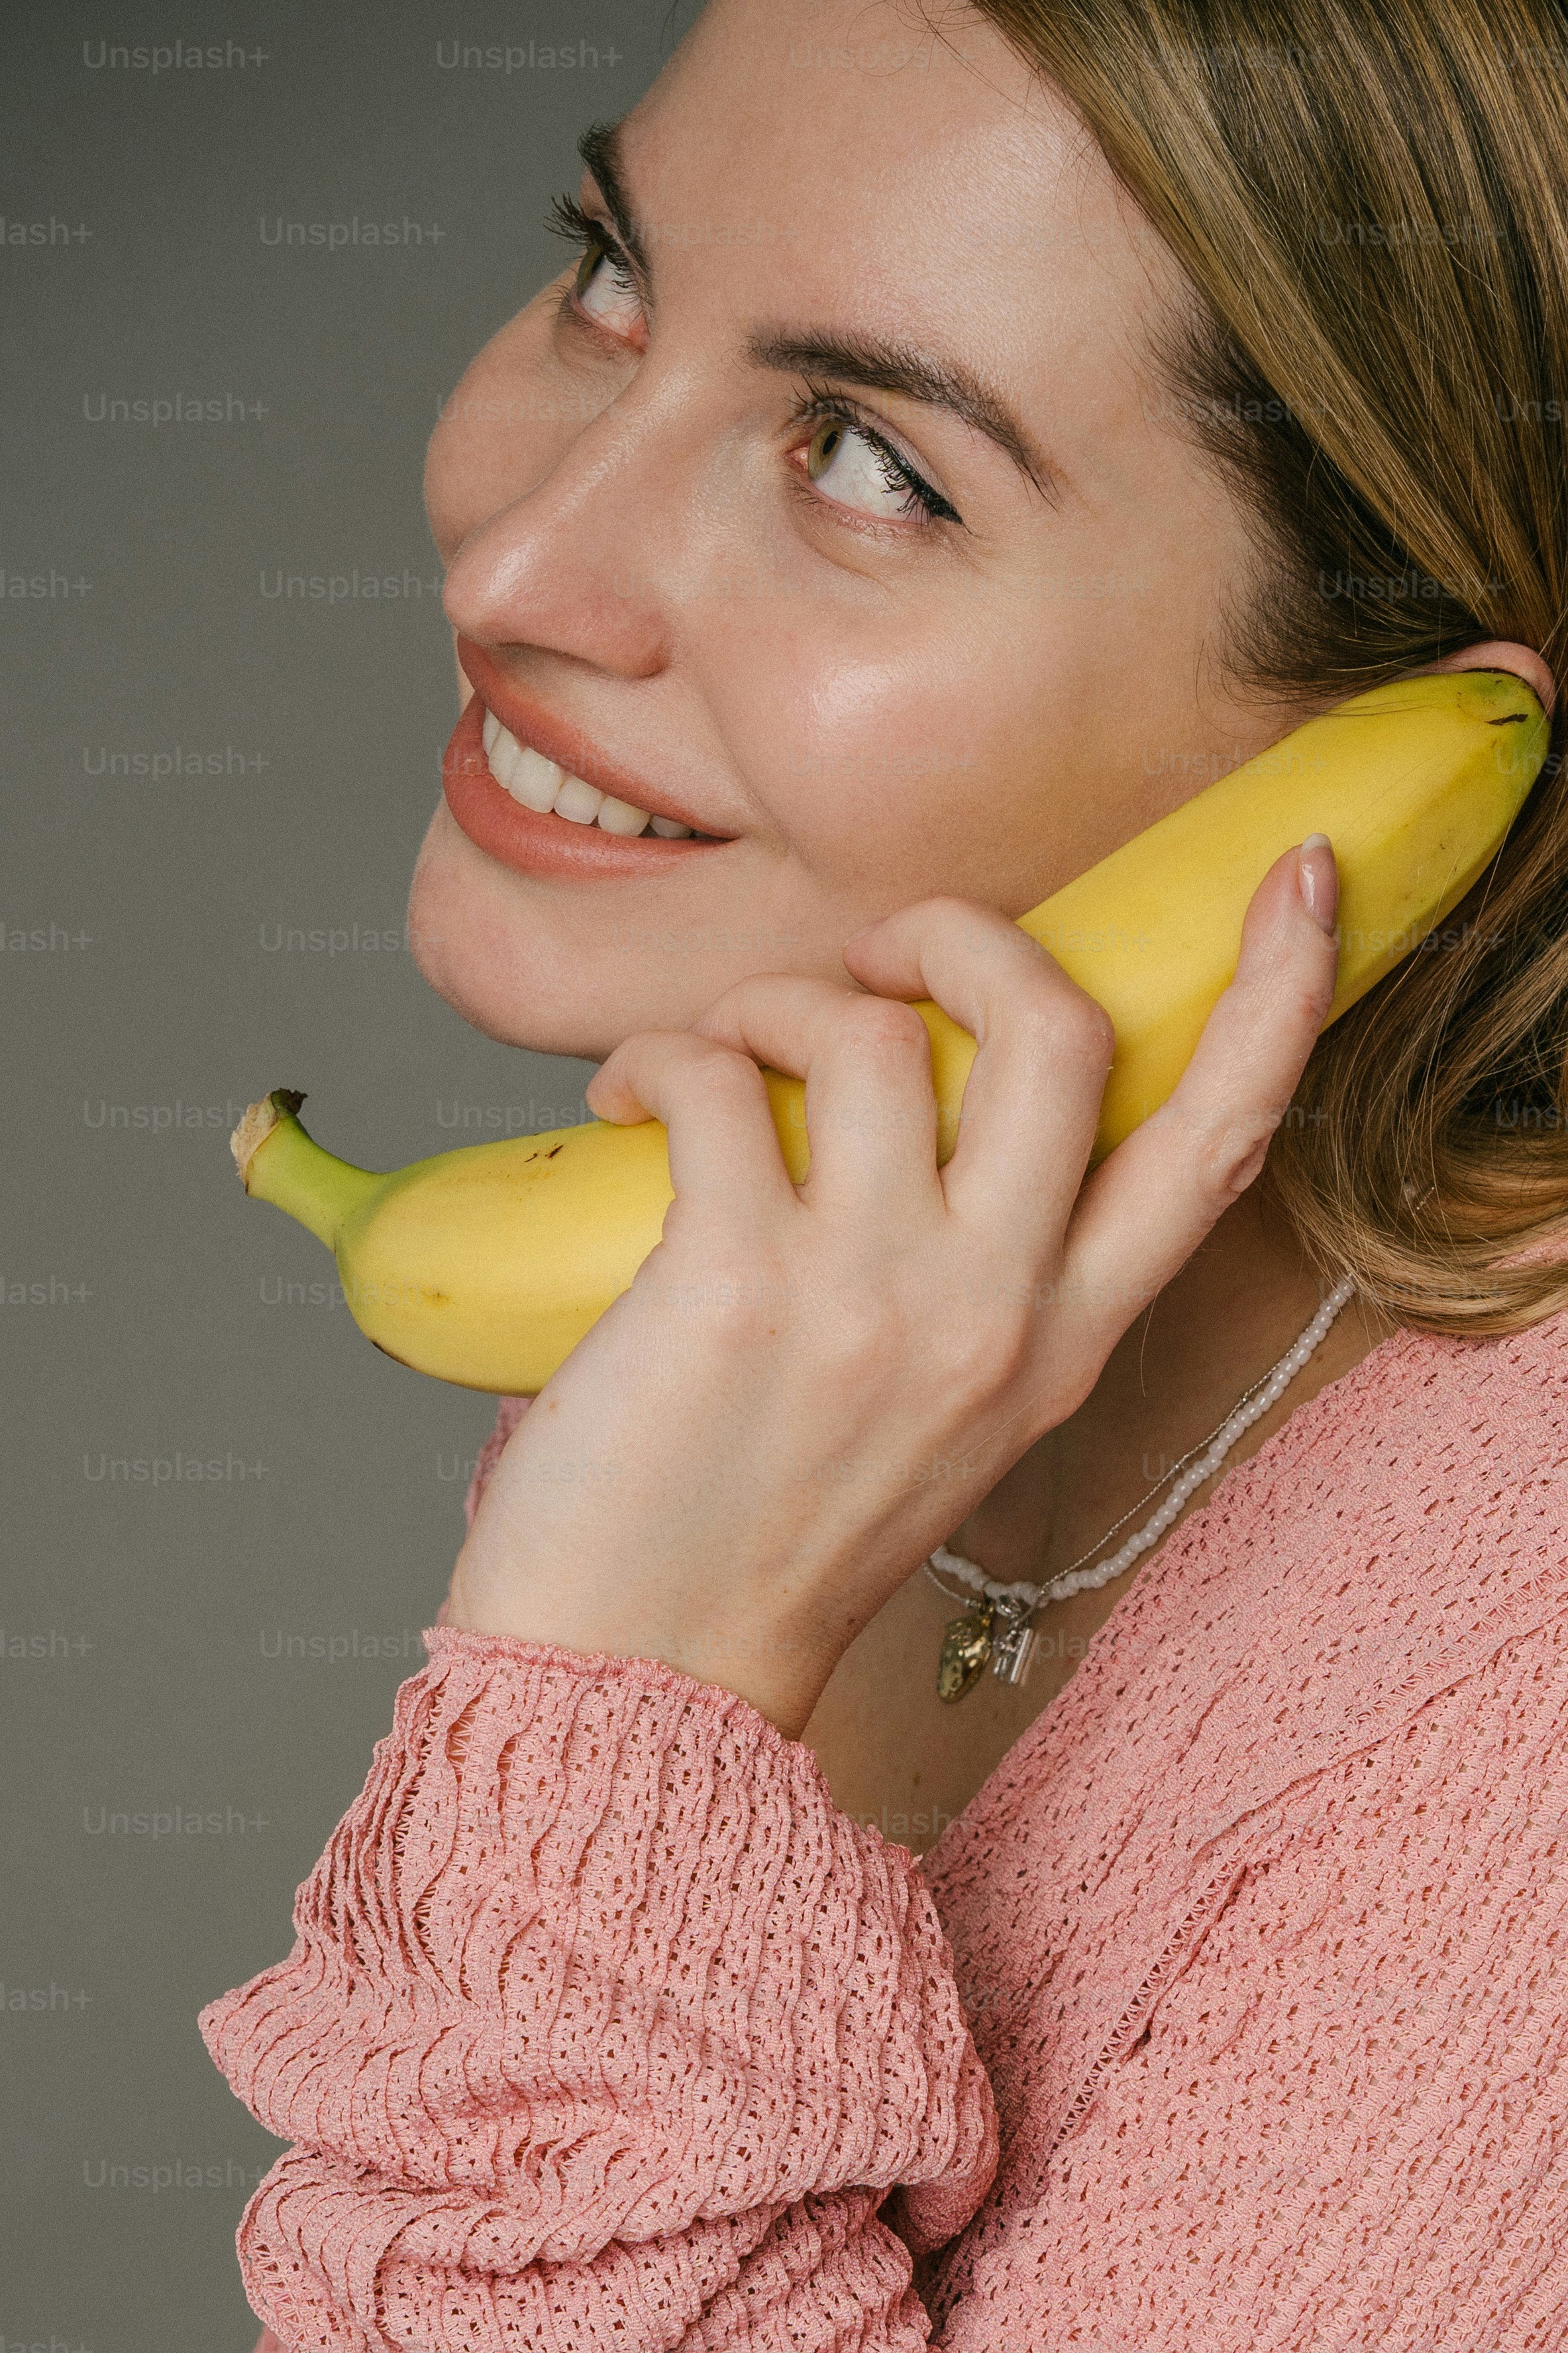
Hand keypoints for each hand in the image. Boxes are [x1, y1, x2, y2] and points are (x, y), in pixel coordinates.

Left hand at [447, 841, 1339, 1737]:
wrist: (643, 1675)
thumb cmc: (769, 1528)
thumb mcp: (945, 1413)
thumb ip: (982, 1275)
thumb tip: (919, 1088)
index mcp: (1060, 1343)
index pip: (1219, 1145)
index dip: (1281, 996)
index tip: (1296, 881)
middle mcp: (993, 1312)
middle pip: (1056, 1029)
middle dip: (963, 930)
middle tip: (877, 949)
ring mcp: (872, 1298)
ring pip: (866, 1028)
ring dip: (771, 997)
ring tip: (712, 1053)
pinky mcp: (736, 1285)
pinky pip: (712, 1077)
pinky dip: (655, 1056)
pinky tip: (620, 1104)